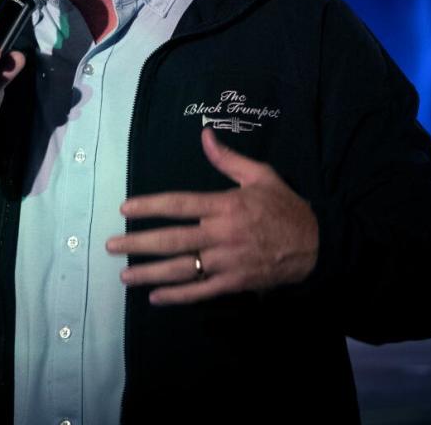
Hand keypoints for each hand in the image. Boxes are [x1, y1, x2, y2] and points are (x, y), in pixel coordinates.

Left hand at [107, 127, 317, 304]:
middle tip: (112, 246)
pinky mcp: (235, 283)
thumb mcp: (261, 175)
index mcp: (224, 206)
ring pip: (182, 269)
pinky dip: (178, 296)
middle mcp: (221, 234)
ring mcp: (227, 262)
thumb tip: (205, 134)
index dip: (150, 206)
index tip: (125, 208)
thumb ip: (228, 159)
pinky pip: (202, 291)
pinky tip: (155, 297)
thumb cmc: (285, 207)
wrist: (318, 244)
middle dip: (139, 243)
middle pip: (173, 239)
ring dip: (150, 273)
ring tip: (124, 276)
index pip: (179, 204)